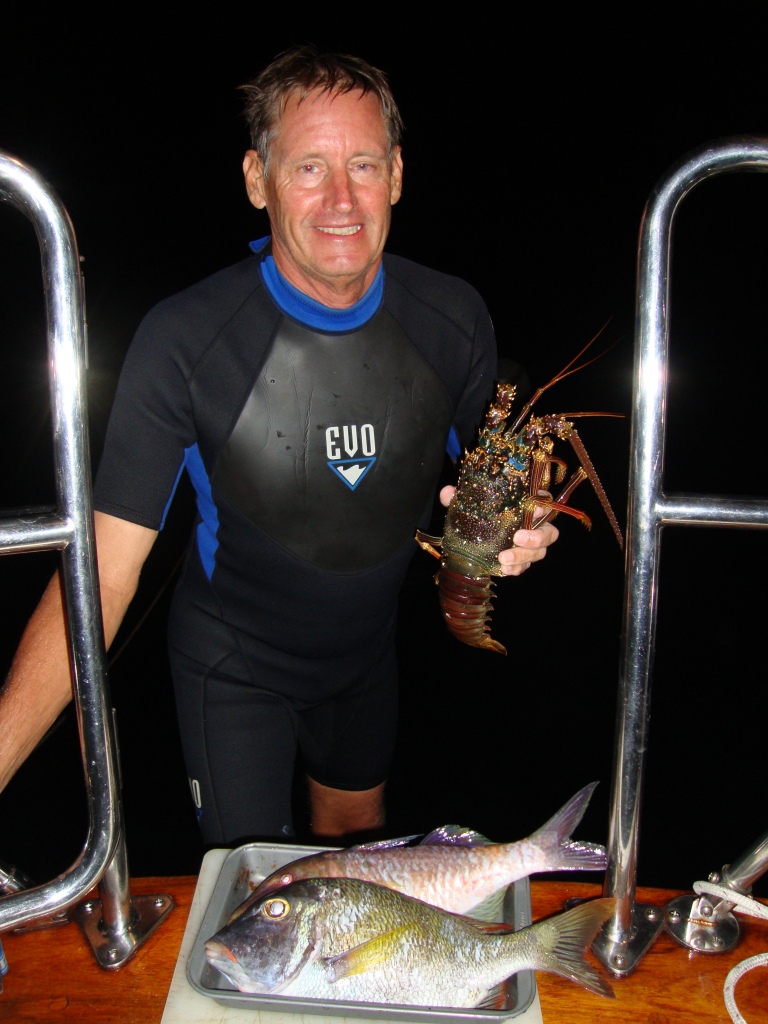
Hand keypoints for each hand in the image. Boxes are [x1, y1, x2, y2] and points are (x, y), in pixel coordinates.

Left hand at [439, 485, 559, 576]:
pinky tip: (503, 569)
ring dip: (523, 556)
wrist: (475, 536)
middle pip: (549, 533)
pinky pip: (525, 567)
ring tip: (503, 558)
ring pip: (539, 553)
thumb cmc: (480, 513)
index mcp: (526, 506)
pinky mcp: (522, 561)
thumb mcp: (469, 503)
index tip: (532, 508)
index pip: (544, 501)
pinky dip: (515, 569)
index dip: (542, 505)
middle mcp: (534, 526)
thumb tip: (447, 493)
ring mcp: (531, 546)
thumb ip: (459, 497)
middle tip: (517, 538)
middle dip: (536, 537)